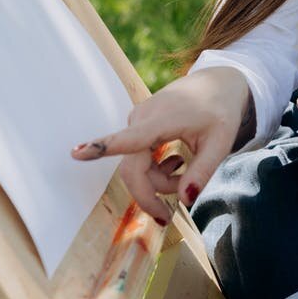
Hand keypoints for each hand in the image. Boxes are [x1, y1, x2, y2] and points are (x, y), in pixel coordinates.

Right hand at [70, 67, 250, 224]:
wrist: (218, 83)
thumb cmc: (221, 111)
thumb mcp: (221, 143)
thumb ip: (203, 172)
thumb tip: (185, 201)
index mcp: (162, 120)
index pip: (129, 139)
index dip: (101, 148)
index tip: (76, 153)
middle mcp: (142, 118)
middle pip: (133, 169)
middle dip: (152, 193)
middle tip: (168, 215)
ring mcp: (137, 120)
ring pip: (137, 166)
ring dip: (159, 179)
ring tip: (185, 169)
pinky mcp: (138, 124)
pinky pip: (138, 157)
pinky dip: (155, 168)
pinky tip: (176, 160)